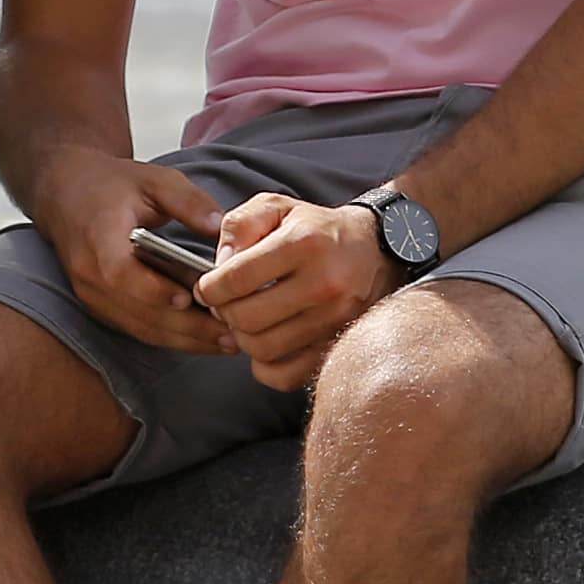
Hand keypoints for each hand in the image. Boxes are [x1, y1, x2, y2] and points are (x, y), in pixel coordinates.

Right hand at [39, 153, 236, 354]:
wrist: (65, 193)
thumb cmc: (109, 185)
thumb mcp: (153, 180)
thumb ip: (188, 202)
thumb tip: (222, 229)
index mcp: (98, 238)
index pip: (120, 273)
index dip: (153, 290)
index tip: (187, 298)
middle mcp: (90, 274)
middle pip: (138, 311)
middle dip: (187, 327)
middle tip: (231, 334)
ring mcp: (92, 295)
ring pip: (140, 328)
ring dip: (184, 340)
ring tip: (227, 343)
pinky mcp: (101, 307)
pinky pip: (137, 329)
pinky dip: (171, 338)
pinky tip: (203, 339)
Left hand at [197, 194, 391, 385]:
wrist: (376, 250)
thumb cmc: (317, 229)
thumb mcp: (277, 207)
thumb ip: (240, 225)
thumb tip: (220, 265)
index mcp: (304, 243)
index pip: (236, 278)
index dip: (210, 287)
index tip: (207, 288)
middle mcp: (324, 283)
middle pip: (246, 318)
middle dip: (224, 312)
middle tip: (226, 304)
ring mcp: (336, 320)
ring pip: (262, 349)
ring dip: (243, 338)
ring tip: (248, 319)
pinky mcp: (339, 347)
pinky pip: (286, 376)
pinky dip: (265, 366)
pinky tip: (267, 341)